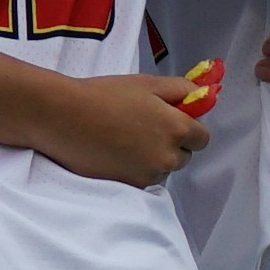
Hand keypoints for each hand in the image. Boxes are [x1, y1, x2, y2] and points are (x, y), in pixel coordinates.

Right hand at [24, 59, 221, 188]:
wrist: (64, 117)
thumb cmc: (105, 95)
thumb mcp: (148, 83)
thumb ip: (182, 90)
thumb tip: (205, 97)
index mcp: (177, 129)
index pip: (202, 138)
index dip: (189, 128)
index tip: (171, 120)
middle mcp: (168, 157)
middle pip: (184, 156)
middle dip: (172, 145)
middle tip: (144, 127)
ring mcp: (148, 175)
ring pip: (163, 169)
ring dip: (154, 159)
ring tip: (126, 140)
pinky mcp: (129, 186)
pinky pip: (143, 179)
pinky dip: (136, 169)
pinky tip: (116, 153)